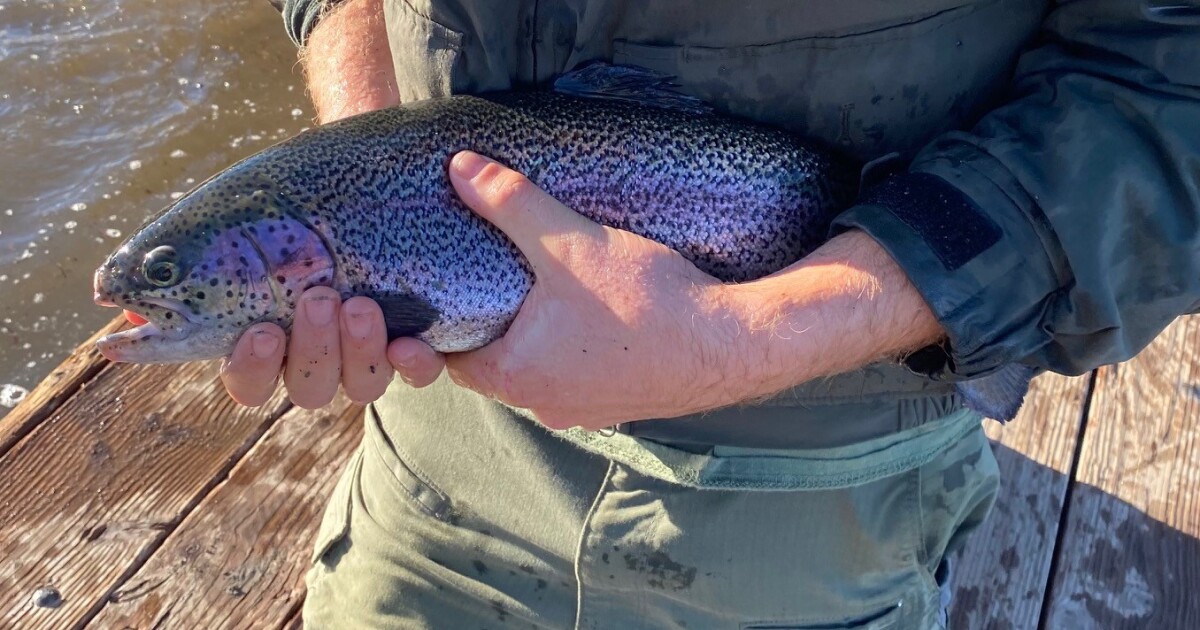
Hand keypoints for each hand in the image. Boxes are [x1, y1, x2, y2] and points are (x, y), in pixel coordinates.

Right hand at [219, 0, 401, 407]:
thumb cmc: (291, 199)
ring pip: (357, 385)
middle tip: (317, 299)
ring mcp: (366, 352)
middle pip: (304, 388)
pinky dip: (414, 364)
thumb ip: (187, 254)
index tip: (258, 330)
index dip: (250, 367)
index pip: (248, 380)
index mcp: (267, 338)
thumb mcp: (238, 215)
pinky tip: (412, 340)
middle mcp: (315, 356)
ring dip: (356, 351)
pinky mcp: (414, 341)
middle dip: (310, 348)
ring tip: (360, 304)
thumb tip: (112, 294)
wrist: (364, 173)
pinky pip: (418, 373)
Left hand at [387, 152, 752, 429]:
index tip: (450, 289)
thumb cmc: (647, 303)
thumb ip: (511, 204)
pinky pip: (579, 378)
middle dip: (491, 326)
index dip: (446, 324)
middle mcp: (543, 405)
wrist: (731, 344)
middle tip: (494, 279)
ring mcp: (584, 411)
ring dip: (534, 341)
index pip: (452, 358)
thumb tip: (460, 168)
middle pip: (494, 366)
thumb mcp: (571, 242)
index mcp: (515, 377)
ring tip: (542, 293)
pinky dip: (574, 352)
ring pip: (538, 373)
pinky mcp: (620, 405)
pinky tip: (592, 318)